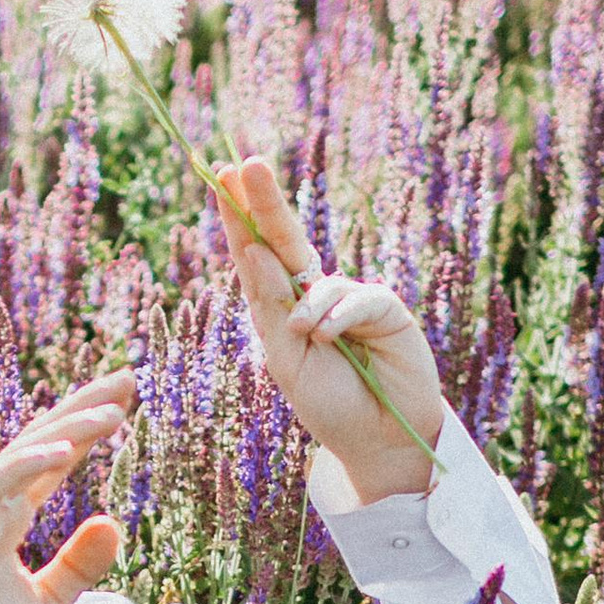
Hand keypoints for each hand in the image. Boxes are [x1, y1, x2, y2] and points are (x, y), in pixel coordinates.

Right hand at [0, 371, 131, 603]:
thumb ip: (77, 565)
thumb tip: (114, 523)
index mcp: (9, 517)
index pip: (54, 460)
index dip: (88, 428)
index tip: (127, 399)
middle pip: (40, 442)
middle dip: (83, 406)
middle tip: (130, 377)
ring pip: (21, 456)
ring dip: (66, 430)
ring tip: (113, 410)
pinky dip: (28, 466)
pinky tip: (65, 451)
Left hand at [212, 154, 444, 499]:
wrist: (376, 439)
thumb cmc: (328, 402)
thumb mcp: (284, 358)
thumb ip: (269, 305)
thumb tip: (255, 250)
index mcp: (282, 306)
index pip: (256, 253)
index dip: (239, 216)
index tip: (220, 174)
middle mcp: (313, 294)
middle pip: (284, 238)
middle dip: (265, 201)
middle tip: (247, 164)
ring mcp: (349, 298)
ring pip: (317, 277)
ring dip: (306, 308)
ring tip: (308, 339)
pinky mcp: (384, 308)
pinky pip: (355, 299)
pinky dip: (337, 319)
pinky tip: (332, 340)